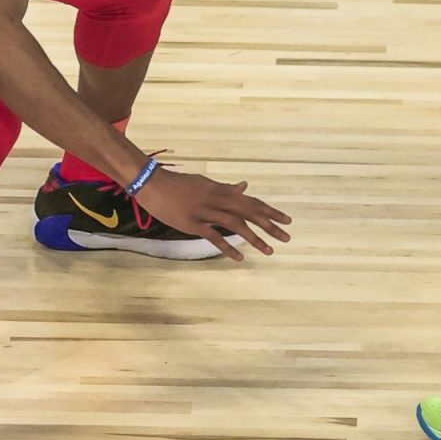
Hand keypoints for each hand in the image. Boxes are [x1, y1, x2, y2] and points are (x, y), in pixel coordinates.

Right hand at [133, 168, 291, 260]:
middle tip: (287, 236)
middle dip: (270, 224)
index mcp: (222, 190)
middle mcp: (218, 199)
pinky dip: (228, 247)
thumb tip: (245, 186)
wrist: (153, 184)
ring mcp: (206, 212)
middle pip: (249, 212)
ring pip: (236, 224)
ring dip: (254, 238)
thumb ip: (226, 187)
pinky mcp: (193, 223)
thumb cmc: (180, 184)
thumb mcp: (206, 183)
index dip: (270, 211)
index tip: (286, 220)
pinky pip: (214, 236)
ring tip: (270, 250)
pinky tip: (240, 257)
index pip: (251, 201)